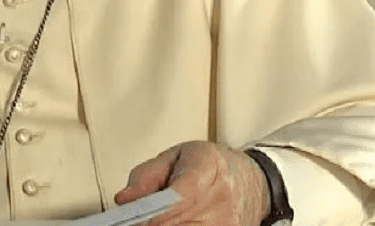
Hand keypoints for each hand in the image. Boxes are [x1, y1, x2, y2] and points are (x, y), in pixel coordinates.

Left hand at [114, 141, 269, 225]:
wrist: (249, 182)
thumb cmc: (209, 166)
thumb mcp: (175, 156)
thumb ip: (146, 176)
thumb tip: (125, 199)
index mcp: (208, 165)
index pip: (181, 193)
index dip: (154, 209)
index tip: (134, 215)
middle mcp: (222, 197)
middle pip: (176, 221)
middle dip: (149, 222)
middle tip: (136, 216)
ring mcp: (228, 222)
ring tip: (155, 218)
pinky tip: (172, 223)